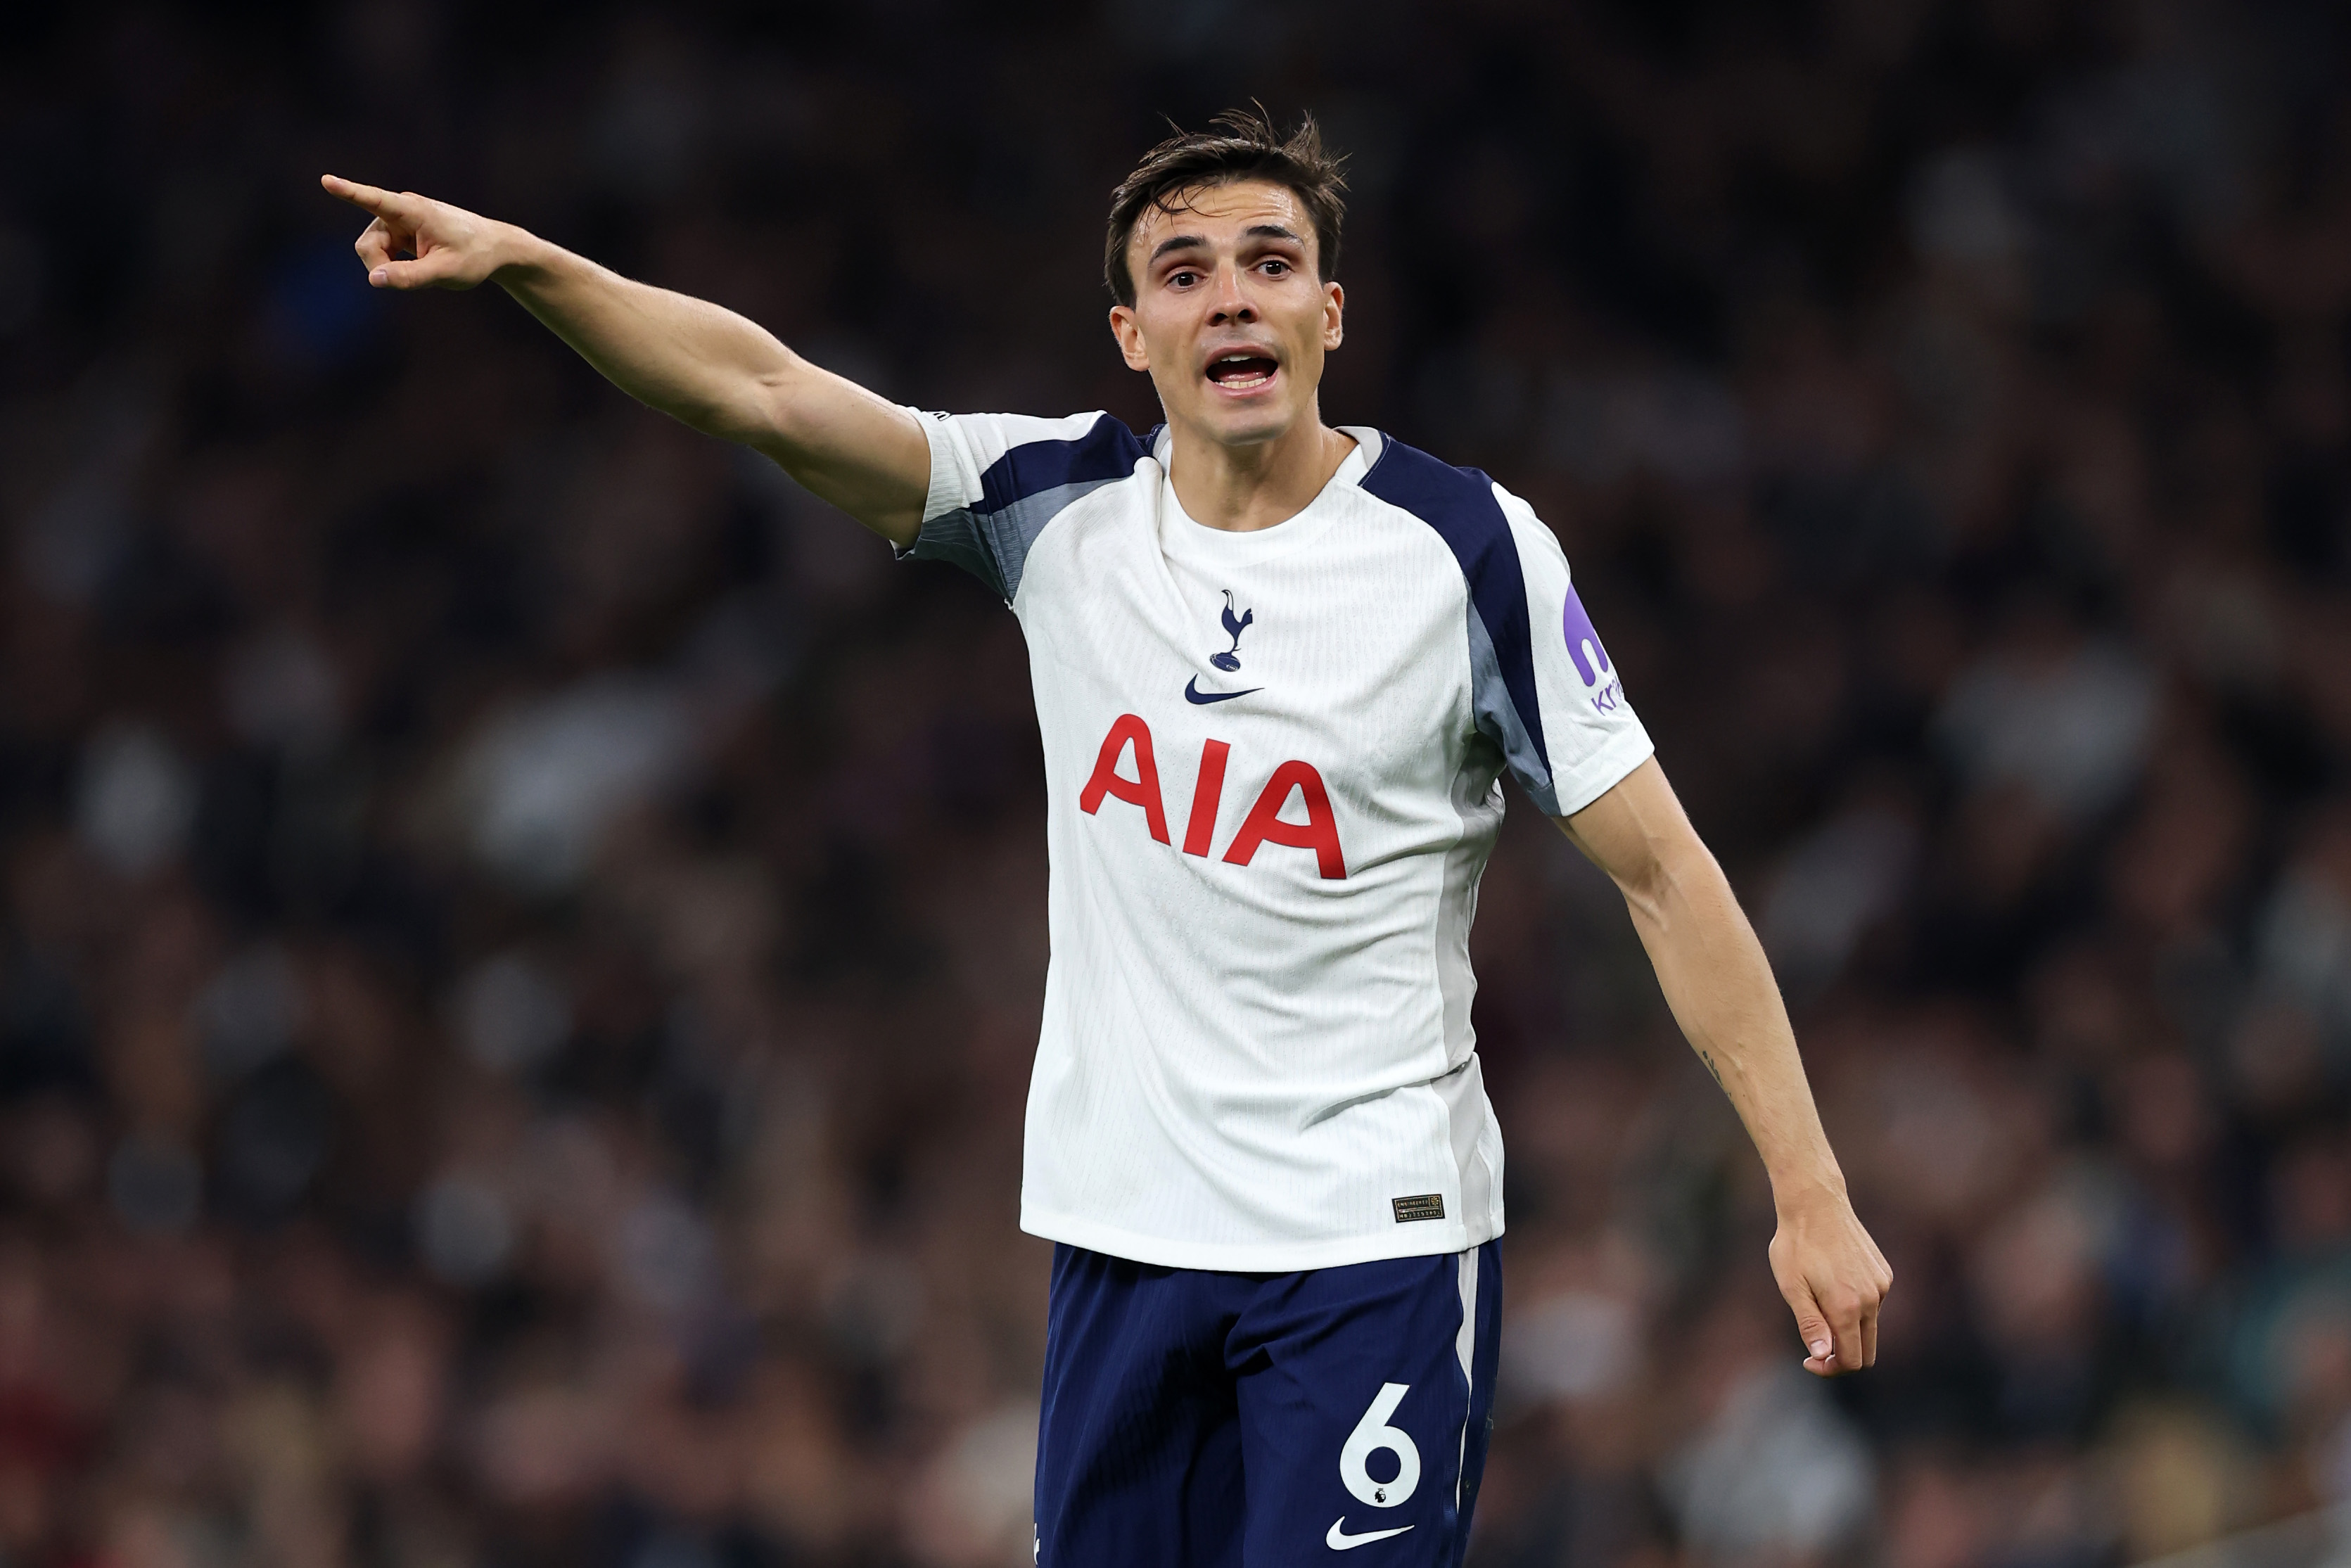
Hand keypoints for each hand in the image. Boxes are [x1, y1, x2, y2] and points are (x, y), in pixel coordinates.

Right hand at [320, 175, 512, 290]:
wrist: (495, 248)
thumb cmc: (474, 257)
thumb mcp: (444, 272)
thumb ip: (409, 277)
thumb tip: (373, 279)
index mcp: (413, 211)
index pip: (375, 200)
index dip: (349, 192)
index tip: (327, 181)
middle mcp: (401, 210)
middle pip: (367, 244)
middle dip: (380, 266)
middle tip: (410, 281)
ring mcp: (399, 220)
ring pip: (373, 250)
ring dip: (390, 267)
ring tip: (424, 268)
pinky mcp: (400, 230)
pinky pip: (383, 252)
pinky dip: (396, 265)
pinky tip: (421, 263)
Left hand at [1767, 1188, 1891, 1375]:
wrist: (1816, 1203)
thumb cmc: (1796, 1245)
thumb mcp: (1792, 1287)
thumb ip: (1810, 1324)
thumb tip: (1823, 1356)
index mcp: (1848, 1307)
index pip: (1852, 1360)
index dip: (1831, 1368)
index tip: (1809, 1361)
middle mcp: (1872, 1299)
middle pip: (1867, 1350)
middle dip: (1842, 1356)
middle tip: (1815, 1346)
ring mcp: (1881, 1285)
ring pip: (1869, 1326)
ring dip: (1847, 1327)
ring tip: (1817, 1299)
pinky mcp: (1883, 1273)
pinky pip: (1873, 1302)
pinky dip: (1855, 1305)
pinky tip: (1832, 1281)